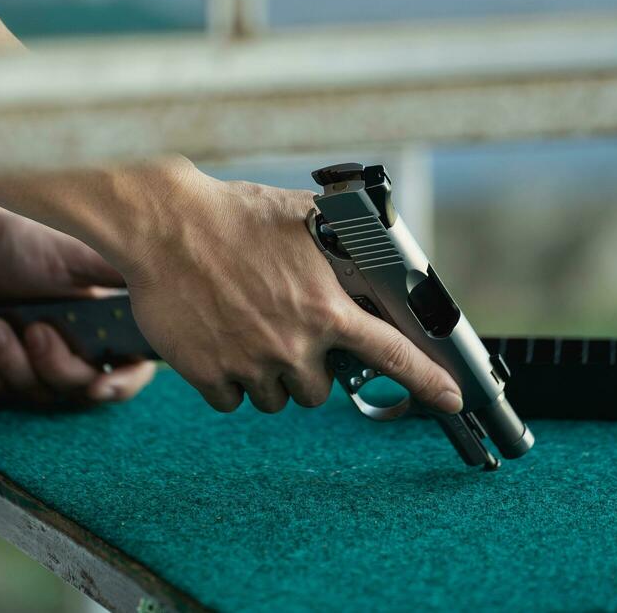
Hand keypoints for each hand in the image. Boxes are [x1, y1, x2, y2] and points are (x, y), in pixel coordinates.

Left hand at [0, 183, 155, 405]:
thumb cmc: (20, 241)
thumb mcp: (79, 256)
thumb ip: (123, 277)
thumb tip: (171, 286)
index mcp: (100, 320)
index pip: (129, 367)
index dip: (121, 384)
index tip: (98, 384)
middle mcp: (72, 343)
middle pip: (80, 388)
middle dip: (56, 366)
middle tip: (34, 330)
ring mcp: (32, 359)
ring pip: (38, 395)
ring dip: (13, 364)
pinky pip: (1, 395)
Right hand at [78, 160, 463, 414]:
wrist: (163, 225)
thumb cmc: (233, 215)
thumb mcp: (302, 219)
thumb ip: (342, 243)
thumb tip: (375, 244)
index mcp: (324, 307)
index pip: (391, 354)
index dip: (428, 381)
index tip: (453, 399)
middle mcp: (293, 344)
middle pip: (319, 390)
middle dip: (308, 367)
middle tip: (286, 330)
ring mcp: (249, 363)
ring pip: (276, 398)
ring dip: (269, 375)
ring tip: (248, 328)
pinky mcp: (208, 375)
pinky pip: (233, 400)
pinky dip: (229, 379)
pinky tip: (220, 339)